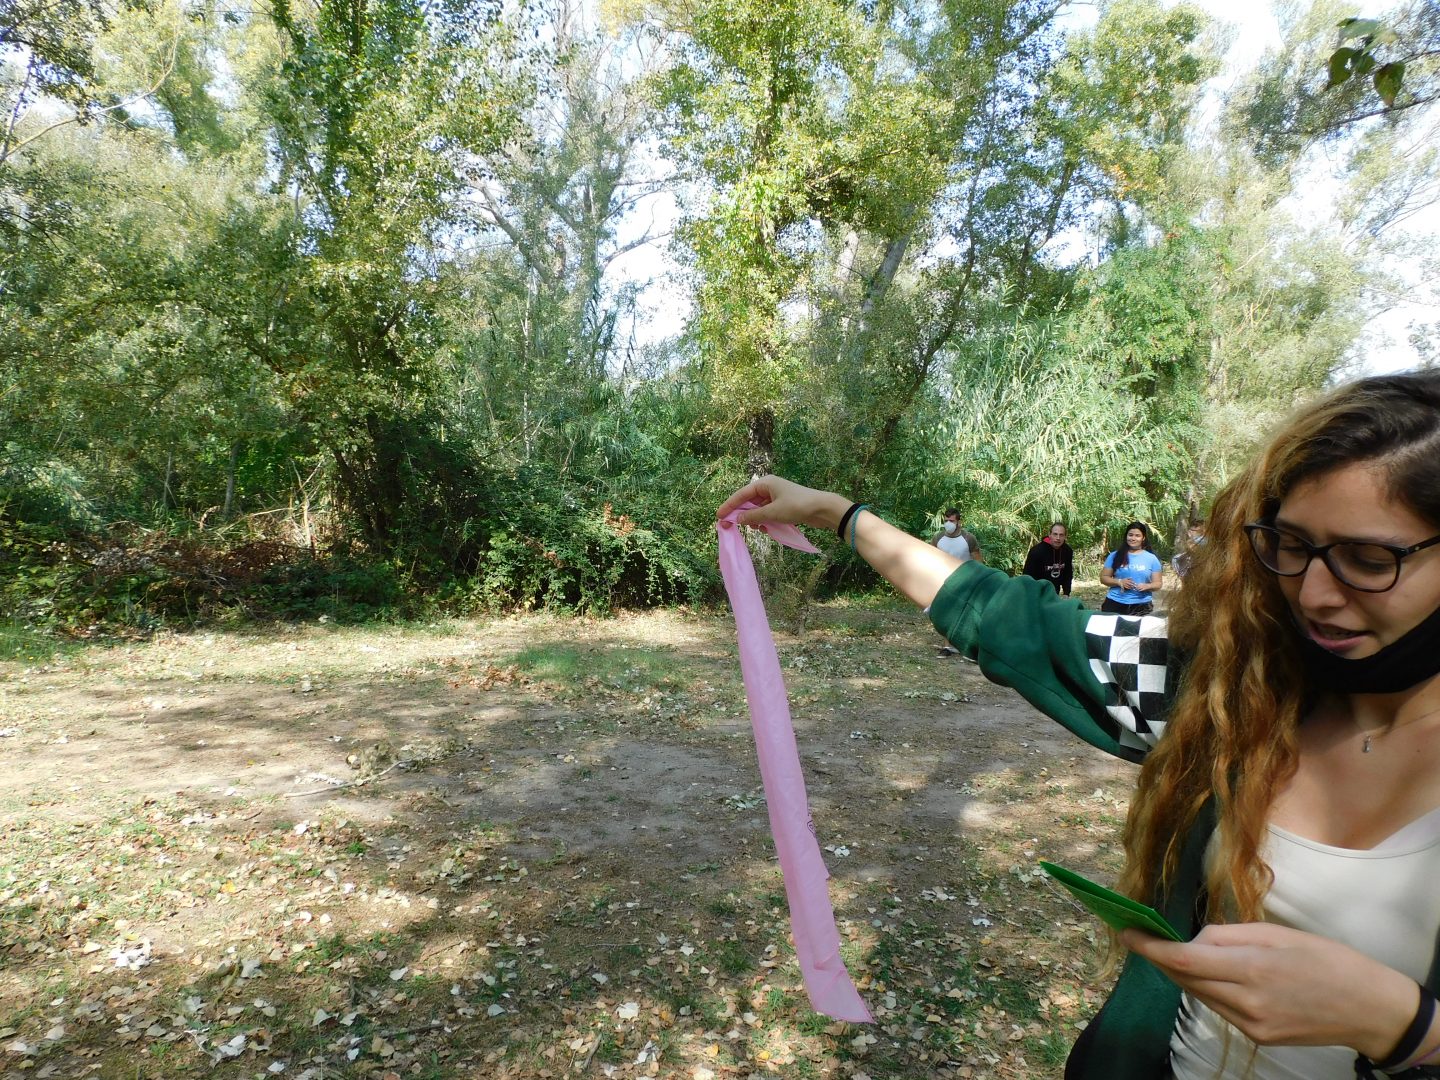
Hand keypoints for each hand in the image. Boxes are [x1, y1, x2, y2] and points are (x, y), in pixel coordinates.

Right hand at [716, 476, 848, 532]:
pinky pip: (767, 513)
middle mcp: (769, 488)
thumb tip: (738, 519)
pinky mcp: (782, 506)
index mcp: (765, 483)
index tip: (718, 515)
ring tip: (756, 528)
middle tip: (729, 525)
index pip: (741, 494)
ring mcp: (776, 497)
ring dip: (754, 519)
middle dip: (741, 514)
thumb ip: (753, 516)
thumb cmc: (796, 506)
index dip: (729, 505)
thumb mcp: (772, 512)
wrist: (822, 508)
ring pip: (758, 509)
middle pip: (748, 501)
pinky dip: (764, 521)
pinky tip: (766, 529)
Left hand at [1120, 923, 1421, 1057]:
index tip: (1125, 932)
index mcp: (1252, 968)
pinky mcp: (1258, 1037)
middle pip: (1185, 979)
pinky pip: (1219, 1008)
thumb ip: (1229, 936)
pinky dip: (1209, 989)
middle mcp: (1247, 1001)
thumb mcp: (1278, 934)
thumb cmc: (1328, 960)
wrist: (1369, 1009)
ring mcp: (1252, 1024)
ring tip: (1178, 952)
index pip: (1184, 960)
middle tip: (1145, 936)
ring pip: (1199, 995)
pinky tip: (1214, 975)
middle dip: (1162, 958)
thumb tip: (1193, 941)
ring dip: (1184, 974)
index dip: (1149, 948)